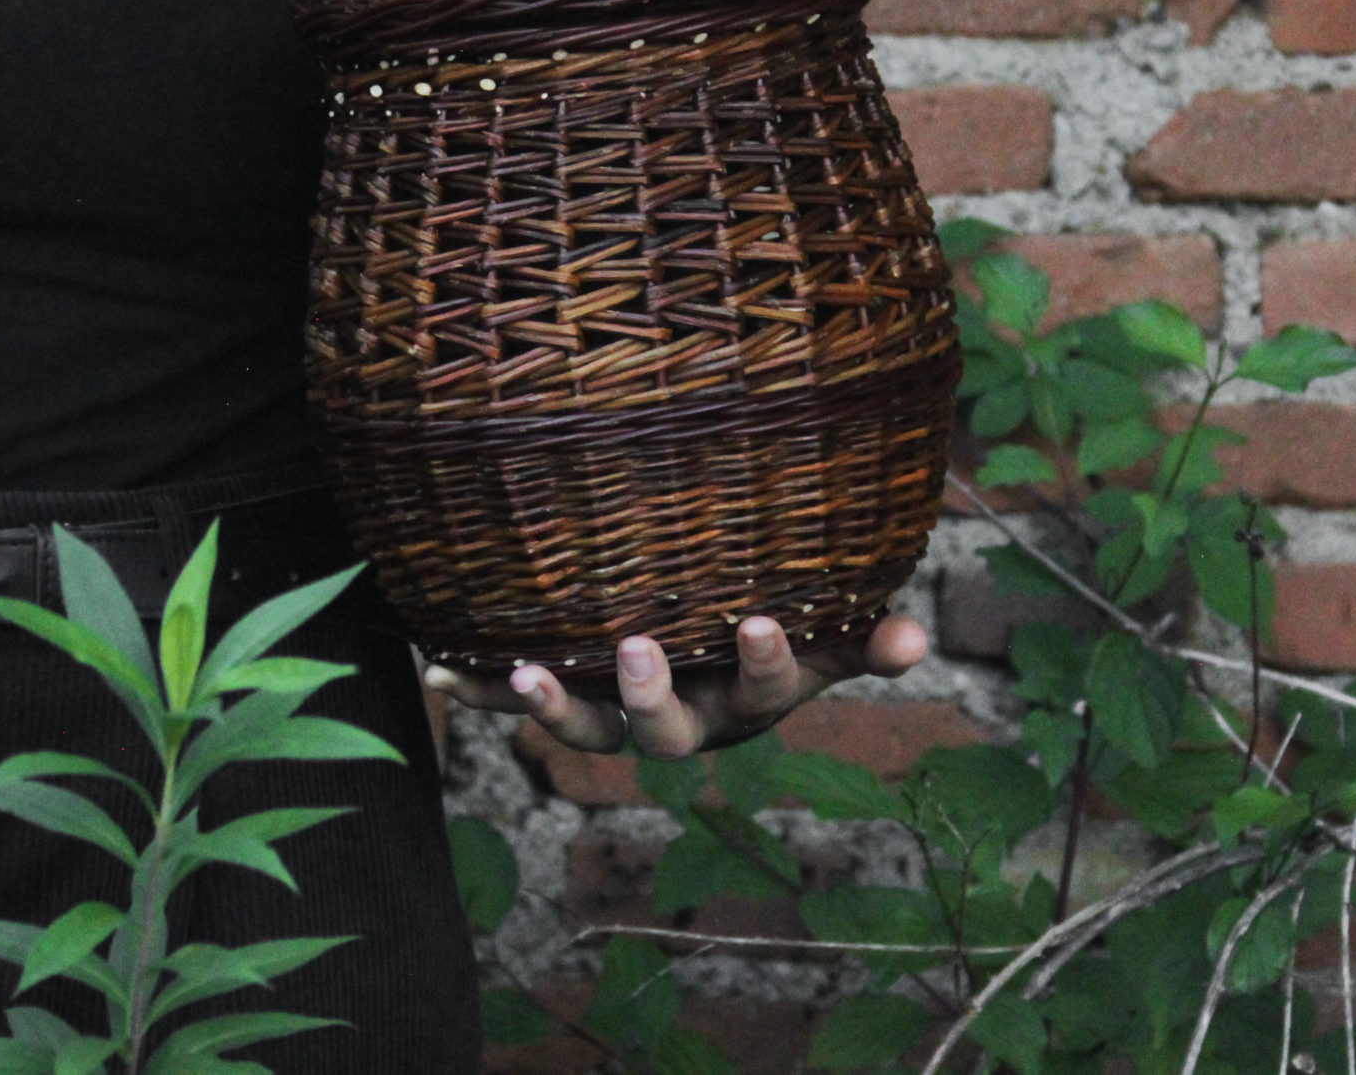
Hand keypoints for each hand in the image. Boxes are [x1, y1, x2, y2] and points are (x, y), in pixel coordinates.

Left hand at [422, 613, 927, 759]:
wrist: (699, 649)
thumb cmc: (763, 631)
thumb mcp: (818, 634)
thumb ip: (860, 636)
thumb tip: (919, 638)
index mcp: (747, 701)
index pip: (768, 689)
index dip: (767, 664)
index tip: (756, 622)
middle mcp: (683, 719)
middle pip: (665, 732)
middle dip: (650, 695)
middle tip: (636, 646)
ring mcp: (619, 714)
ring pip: (589, 732)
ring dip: (556, 709)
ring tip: (527, 675)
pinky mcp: (566, 698)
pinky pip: (514, 701)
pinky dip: (475, 689)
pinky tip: (436, 672)